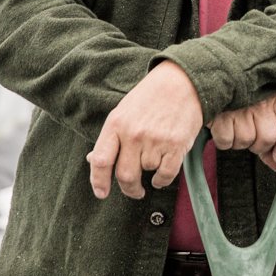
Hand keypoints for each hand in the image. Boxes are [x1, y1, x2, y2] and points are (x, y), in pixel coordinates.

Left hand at [88, 60, 202, 198]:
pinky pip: (166, 174)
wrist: (181, 81)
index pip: (100, 161)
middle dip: (129, 189)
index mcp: (116, 124)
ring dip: (150, 174)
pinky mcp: (176, 145)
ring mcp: (155, 140)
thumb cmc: (150, 97)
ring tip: (155, 162)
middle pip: (124, 175)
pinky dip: (162, 180)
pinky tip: (162, 174)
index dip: (98, 182)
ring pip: (147, 172)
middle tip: (134, 191)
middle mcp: (133, 133)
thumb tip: (93, 161)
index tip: (102, 193)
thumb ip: (110, 138)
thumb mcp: (123, 112)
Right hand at [208, 92, 275, 175]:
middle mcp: (259, 101)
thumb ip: (273, 139)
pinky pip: (226, 140)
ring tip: (234, 128)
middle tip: (250, 137)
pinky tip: (222, 128)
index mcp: (274, 99)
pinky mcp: (220, 113)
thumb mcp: (261, 114)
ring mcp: (240, 107)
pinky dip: (224, 140)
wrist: (211, 86)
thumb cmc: (240, 104)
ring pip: (246, 140)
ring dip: (239, 142)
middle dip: (259, 146)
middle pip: (269, 137)